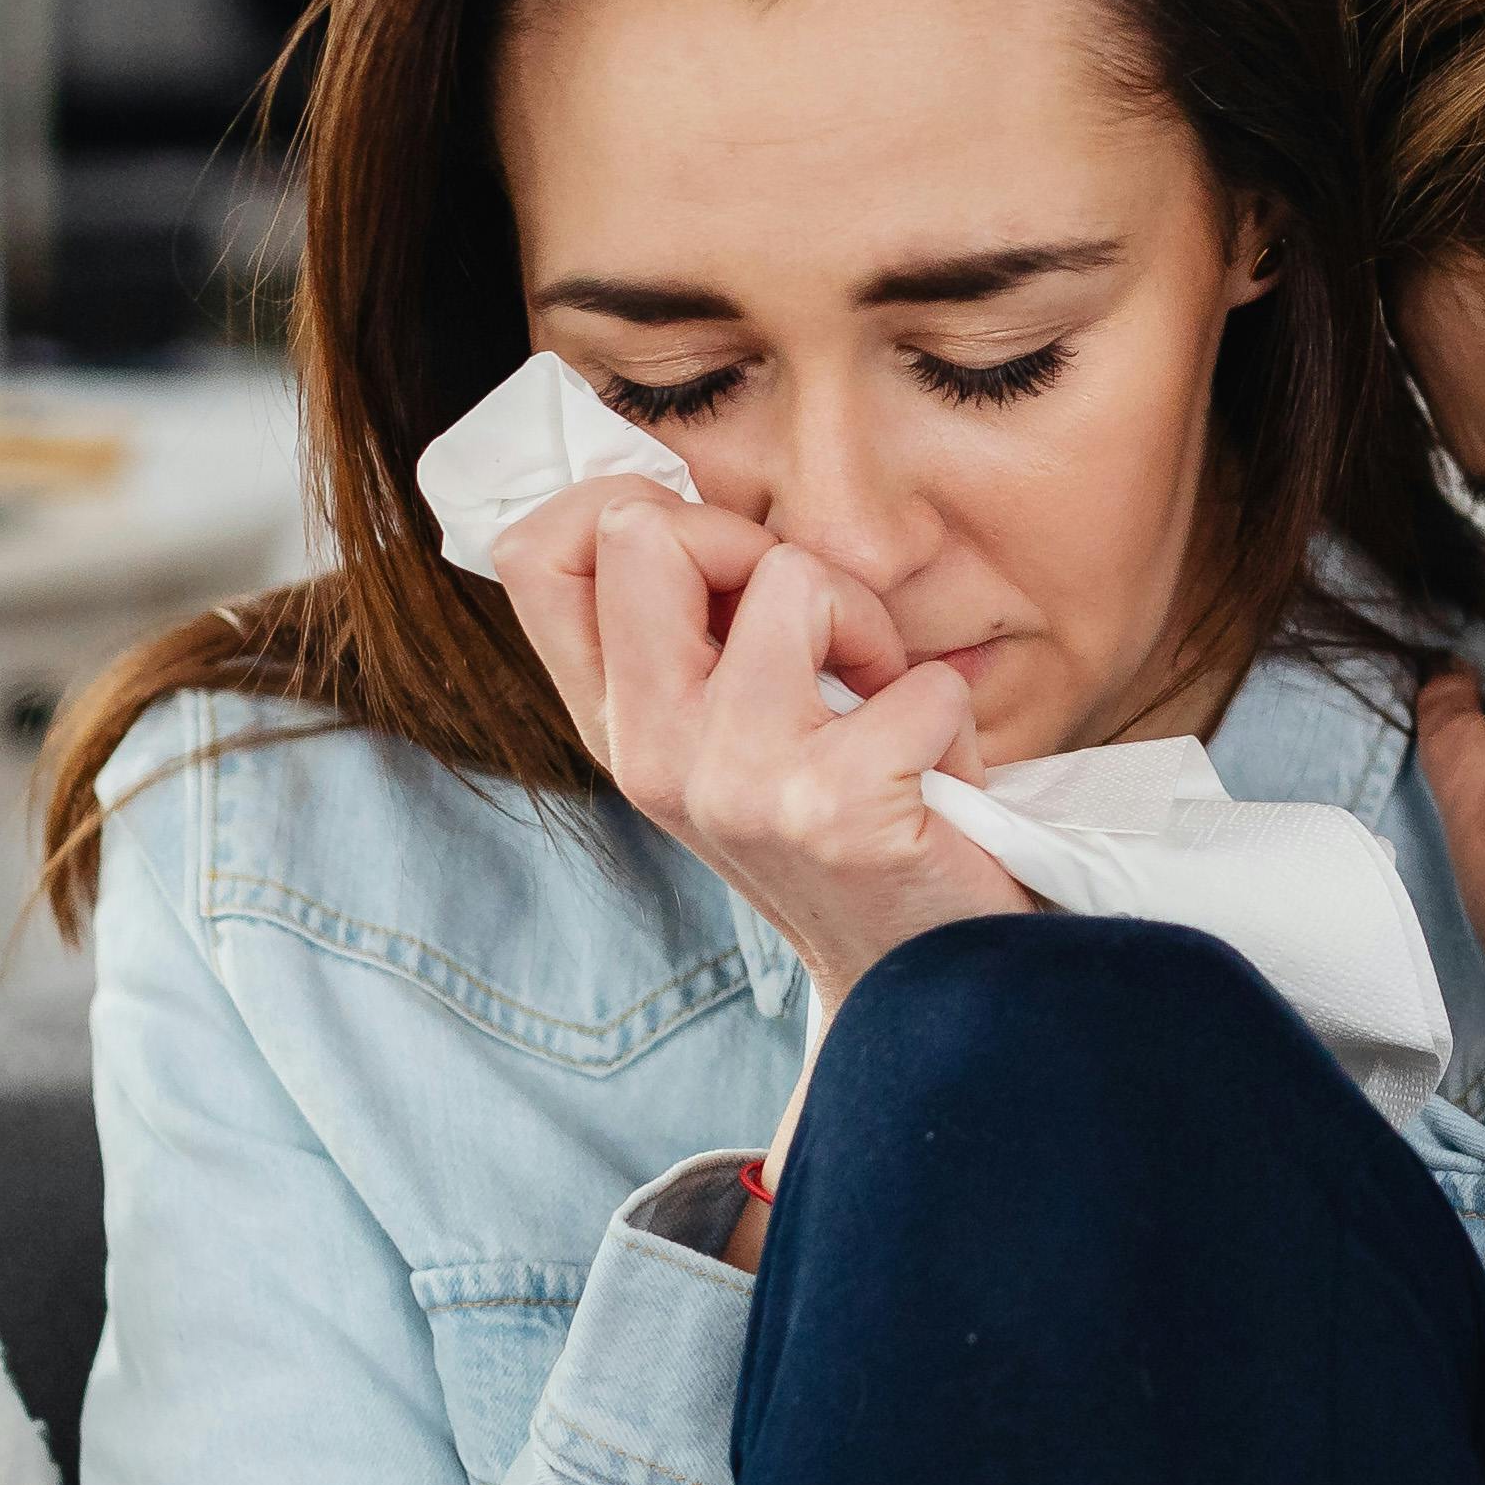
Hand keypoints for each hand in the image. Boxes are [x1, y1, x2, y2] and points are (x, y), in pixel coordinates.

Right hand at [490, 483, 1033, 1011]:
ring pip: (795, 575)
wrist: (911, 988)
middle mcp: (652, 754)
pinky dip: (950, 712)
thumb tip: (664, 495)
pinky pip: (920, 677)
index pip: (534, 554)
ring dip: (871, 627)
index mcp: (618, 727)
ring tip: (883, 707)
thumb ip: (682, 636)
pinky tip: (934, 781)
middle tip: (814, 627)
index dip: (624, 504)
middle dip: (754, 542)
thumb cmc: (836, 836)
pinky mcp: (836, 810)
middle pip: (640, 530)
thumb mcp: (726, 740)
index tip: (713, 554)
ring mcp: (736, 784)